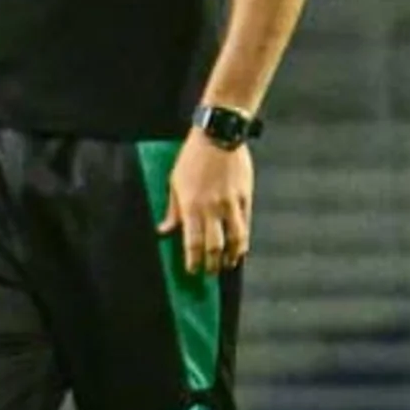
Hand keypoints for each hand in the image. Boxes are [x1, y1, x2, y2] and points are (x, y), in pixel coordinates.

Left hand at [159, 135, 253, 275]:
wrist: (217, 136)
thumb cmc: (192, 157)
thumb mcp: (174, 182)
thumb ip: (172, 210)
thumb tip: (164, 231)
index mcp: (191, 206)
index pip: (192, 244)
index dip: (193, 262)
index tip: (192, 271)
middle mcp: (211, 209)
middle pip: (214, 247)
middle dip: (212, 265)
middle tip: (209, 273)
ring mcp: (230, 204)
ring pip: (235, 240)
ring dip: (231, 256)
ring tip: (228, 264)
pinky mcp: (245, 197)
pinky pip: (246, 224)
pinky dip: (244, 240)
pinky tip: (241, 247)